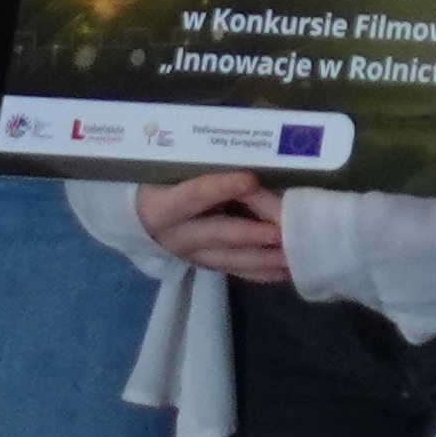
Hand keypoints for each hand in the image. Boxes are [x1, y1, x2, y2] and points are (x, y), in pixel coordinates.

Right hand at [136, 172, 290, 284]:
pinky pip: (238, 271)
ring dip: (265, 258)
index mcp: (163, 206)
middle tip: (282, 231)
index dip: (221, 187)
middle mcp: (178, 236)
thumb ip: (211, 167)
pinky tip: (287, 270)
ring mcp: (194, 255)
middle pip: (218, 233)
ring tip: (294, 255)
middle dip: (252, 233)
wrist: (141, 212)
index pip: (193, 195)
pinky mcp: (208, 265)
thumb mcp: (178, 169)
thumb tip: (257, 164)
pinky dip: (263, 272)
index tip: (250, 179)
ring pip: (232, 258)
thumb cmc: (164, 177)